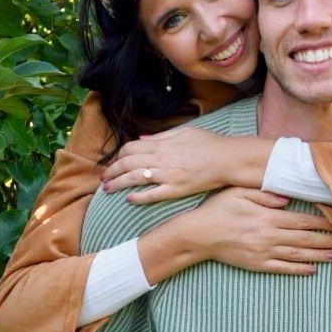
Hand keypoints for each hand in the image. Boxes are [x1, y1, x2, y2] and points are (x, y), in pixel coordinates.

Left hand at [101, 126, 266, 203]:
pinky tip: (128, 199)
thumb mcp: (184, 131)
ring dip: (118, 183)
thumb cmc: (209, 143)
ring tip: (107, 189)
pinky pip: (152, 195)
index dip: (118, 155)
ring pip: (135, 178)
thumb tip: (142, 139)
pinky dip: (138, 197)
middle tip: (103, 178)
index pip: (131, 148)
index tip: (113, 162)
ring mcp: (168, 175)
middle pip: (128, 163)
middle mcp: (162, 159)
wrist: (228, 159)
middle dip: (112, 171)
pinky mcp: (176, 189)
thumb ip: (161, 136)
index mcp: (163, 144)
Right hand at [184, 187, 331, 275]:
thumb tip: (287, 199)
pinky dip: (299, 269)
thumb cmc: (218, 210)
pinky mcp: (257, 264)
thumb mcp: (239, 192)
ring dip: (320, 256)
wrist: (198, 235)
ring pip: (298, 255)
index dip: (324, 222)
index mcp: (268, 217)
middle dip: (329, 241)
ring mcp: (264, 252)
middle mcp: (270, 235)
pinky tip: (312, 270)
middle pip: (306, 239)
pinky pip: (282, 268)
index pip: (303, 220)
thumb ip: (264, 194)